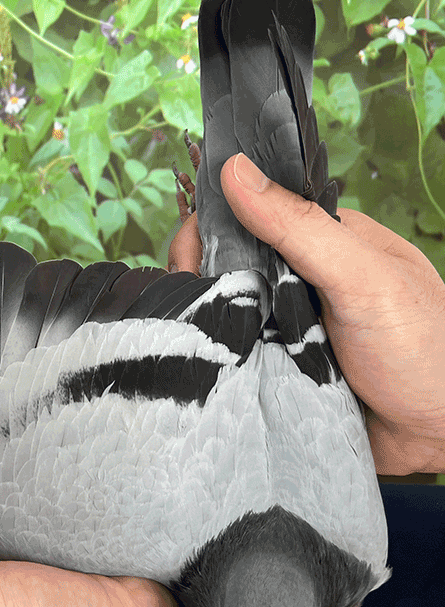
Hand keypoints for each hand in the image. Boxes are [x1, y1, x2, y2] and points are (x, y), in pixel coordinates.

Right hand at [168, 153, 444, 475]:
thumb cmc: (421, 350)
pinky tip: (198, 363)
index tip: (187, 258)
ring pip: (220, 313)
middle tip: (188, 305)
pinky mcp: (274, 370)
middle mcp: (297, 282)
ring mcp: (283, 329)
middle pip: (224, 266)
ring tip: (188, 338)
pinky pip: (229, 358)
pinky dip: (213, 359)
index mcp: (321, 243)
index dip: (208, 230)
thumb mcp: (361, 276)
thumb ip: (299, 226)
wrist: (435, 436)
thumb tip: (235, 170)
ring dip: (200, 323)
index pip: (246, 217)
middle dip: (197, 279)